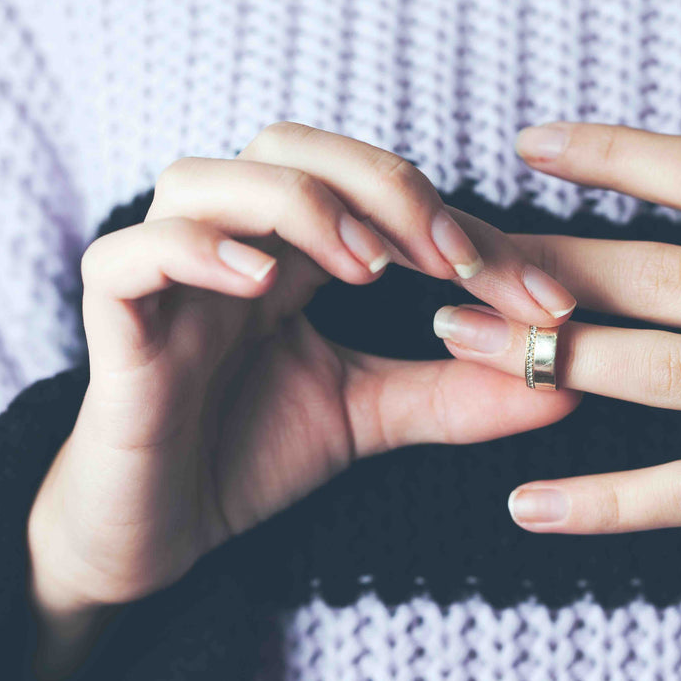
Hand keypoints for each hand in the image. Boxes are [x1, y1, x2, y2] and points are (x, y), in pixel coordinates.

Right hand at [27, 124, 579, 675]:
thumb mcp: (373, 417)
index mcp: (292, 257)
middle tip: (451, 258)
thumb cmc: (252, 455)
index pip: (377, 198)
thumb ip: (457, 395)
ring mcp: (168, 281)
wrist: (160, 532)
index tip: (544, 300)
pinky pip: (128, 256)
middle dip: (384, 186)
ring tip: (365, 268)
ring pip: (205, 179)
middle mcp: (232, 248)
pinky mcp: (115, 326)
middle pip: (290, 148)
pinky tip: (260, 282)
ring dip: (299, 205)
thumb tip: (565, 385)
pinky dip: (195, 250)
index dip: (465, 231)